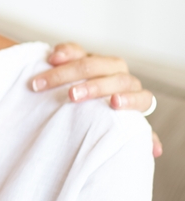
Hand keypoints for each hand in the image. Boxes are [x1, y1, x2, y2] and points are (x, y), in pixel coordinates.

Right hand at [31, 42, 162, 156]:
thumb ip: (134, 135)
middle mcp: (121, 77)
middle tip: (71, 96)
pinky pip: (75, 49)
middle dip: (92, 86)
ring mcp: (101, 64)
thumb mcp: (120, 127)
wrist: (88, 99)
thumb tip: (155, 151)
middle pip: (114, 78)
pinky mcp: (82, 54)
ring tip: (46, 83)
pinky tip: (52, 58)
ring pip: (91, 62)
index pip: (141, 97)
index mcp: (135, 96)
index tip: (114, 104)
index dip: (129, 99)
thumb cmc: (105, 118)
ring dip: (69, 71)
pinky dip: (63, 52)